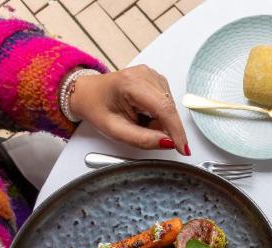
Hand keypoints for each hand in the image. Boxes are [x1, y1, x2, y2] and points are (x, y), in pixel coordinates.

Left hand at [69, 65, 188, 154]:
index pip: (164, 109)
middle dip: (162, 127)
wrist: (88, 93)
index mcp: (131, 83)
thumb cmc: (97, 107)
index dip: (176, 131)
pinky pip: (168, 103)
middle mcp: (145, 75)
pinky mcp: (157, 79)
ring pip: (170, 108)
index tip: (183, 149)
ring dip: (160, 121)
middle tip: (141, 129)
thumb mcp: (114, 130)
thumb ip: (142, 139)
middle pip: (169, 109)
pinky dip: (159, 114)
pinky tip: (144, 112)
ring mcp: (152, 75)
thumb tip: (168, 143)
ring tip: (139, 119)